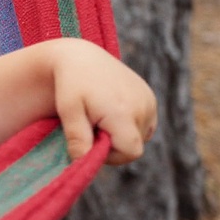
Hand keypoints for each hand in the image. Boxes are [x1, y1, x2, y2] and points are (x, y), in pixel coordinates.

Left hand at [51, 40, 157, 164]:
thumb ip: (77, 139)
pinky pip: (145, 124)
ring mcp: (149, 101)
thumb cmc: (70, 84)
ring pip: (141, 136)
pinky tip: (111, 111)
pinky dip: (129, 124)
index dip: (111, 155)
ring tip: (100, 116)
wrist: (80, 57)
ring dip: (121, 134)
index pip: (129, 152)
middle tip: (91, 125)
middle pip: (135, 146)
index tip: (91, 140)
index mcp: (123, 112)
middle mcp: (143, 107)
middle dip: (113, 144)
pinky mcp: (150, 97)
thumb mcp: (68, 112)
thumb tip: (82, 162)